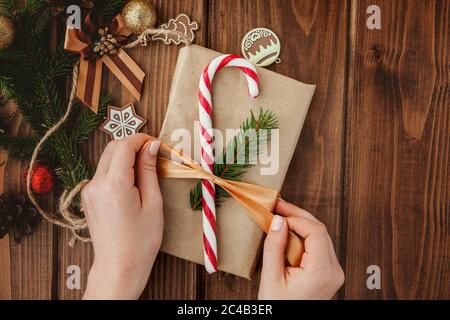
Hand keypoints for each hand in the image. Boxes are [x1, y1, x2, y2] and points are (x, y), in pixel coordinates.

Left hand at [81, 134, 162, 299]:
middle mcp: (96, 183)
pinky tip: (133, 182)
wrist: (119, 266)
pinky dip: (118, 168)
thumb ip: (149, 170)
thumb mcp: (153, 203)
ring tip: (145, 170)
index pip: (124, 145)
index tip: (157, 144)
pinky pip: (103, 172)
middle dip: (133, 144)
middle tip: (153, 155)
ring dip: (126, 156)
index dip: (142, 139)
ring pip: (107, 158)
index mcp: (114, 184)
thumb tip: (152, 146)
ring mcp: (89, 190)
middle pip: (113, 147)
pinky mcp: (89, 196)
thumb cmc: (141, 240)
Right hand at [258, 200, 343, 299]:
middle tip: (278, 207)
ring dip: (300, 225)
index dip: (296, 217)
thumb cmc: (278, 308)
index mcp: (322, 271)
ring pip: (320, 236)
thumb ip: (274, 247)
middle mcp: (334, 270)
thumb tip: (277, 220)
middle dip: (297, 216)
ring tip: (280, 217)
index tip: (277, 211)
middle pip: (320, 230)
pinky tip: (288, 232)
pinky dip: (303, 236)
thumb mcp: (271, 278)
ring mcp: (333, 272)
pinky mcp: (328, 272)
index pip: (315, 231)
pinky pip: (318, 246)